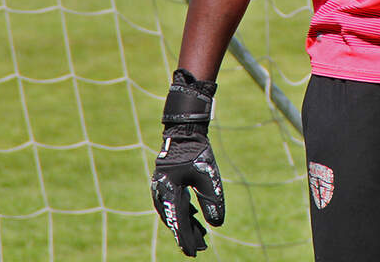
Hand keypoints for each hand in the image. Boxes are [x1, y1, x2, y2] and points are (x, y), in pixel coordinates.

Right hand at [150, 70, 224, 255]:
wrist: (185, 131)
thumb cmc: (197, 151)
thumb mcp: (208, 175)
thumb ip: (211, 199)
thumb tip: (217, 224)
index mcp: (169, 190)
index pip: (178, 220)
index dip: (185, 238)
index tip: (193, 253)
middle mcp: (162, 192)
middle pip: (175, 220)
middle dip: (187, 235)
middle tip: (200, 250)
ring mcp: (163, 187)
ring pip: (175, 213)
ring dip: (187, 225)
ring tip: (201, 238)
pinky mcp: (168, 183)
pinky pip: (175, 204)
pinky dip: (186, 214)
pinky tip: (197, 220)